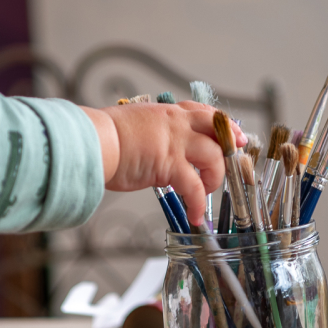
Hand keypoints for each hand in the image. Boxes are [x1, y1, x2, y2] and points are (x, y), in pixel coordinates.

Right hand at [81, 101, 245, 225]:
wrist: (90, 142)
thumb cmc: (102, 138)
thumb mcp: (134, 126)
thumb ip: (152, 134)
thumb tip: (154, 148)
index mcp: (167, 113)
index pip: (203, 112)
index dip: (221, 123)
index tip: (232, 133)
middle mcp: (176, 123)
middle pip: (217, 127)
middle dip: (231, 143)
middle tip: (236, 158)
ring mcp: (175, 142)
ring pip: (214, 156)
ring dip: (215, 178)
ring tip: (205, 194)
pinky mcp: (169, 164)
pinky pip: (195, 187)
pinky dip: (198, 204)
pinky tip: (194, 216)